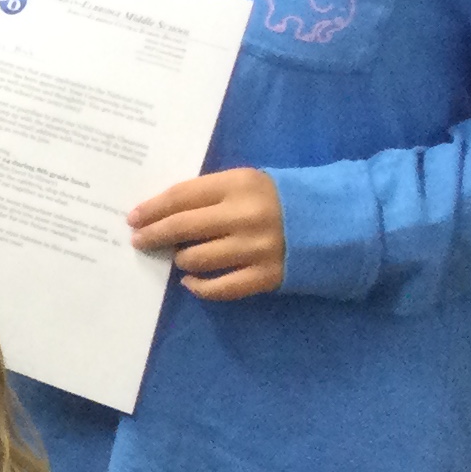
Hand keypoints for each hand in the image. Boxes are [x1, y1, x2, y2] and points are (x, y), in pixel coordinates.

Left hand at [127, 168, 286, 299]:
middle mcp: (244, 215)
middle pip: (182, 227)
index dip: (152, 209)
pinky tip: (190, 281)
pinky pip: (220, 287)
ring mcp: (256, 248)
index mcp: (238, 185)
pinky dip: (199, 286)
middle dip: (154, 235)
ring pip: (196, 258)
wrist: (337, 222)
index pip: (180, 197)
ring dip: (180, 259)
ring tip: (177, 257)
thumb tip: (163, 214)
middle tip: (139, 241)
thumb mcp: (248, 183)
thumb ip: (211, 194)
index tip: (133, 218)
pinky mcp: (266, 275)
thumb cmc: (281, 200)